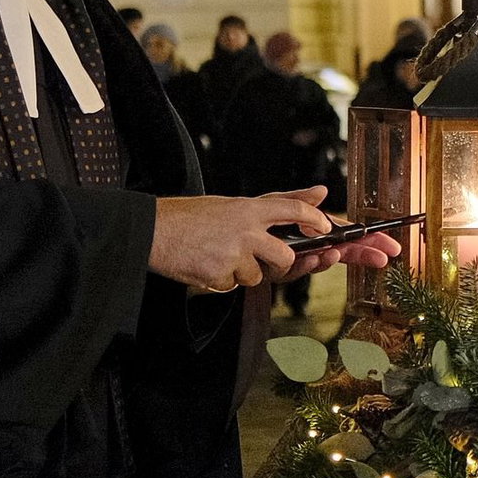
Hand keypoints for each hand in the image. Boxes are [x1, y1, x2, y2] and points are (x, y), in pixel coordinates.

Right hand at [149, 187, 343, 292]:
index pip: (294, 210)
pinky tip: (205, 264)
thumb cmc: (189, 217)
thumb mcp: (231, 204)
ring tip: (218, 255)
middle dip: (280, 264)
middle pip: (285, 256)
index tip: (326, 228)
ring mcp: (233, 255)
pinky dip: (221, 280)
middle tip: (262, 258)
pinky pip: (232, 286)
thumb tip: (320, 191)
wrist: (151, 231)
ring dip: (242, 272)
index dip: (315, 220)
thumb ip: (276, 203)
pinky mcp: (219, 276)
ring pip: (257, 276)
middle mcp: (245, 230)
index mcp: (248, 209)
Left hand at [256, 188, 400, 284]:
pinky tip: (315, 256)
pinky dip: (308, 263)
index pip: (347, 236)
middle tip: (382, 258)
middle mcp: (307, 248)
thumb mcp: (275, 204)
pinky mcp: (278, 271)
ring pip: (320, 262)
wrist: (219, 238)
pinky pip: (297, 270)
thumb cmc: (245, 220)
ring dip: (332, 258)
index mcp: (313, 231)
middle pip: (342, 252)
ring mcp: (294, 261)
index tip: (389, 246)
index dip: (369, 241)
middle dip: (363, 254)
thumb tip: (322, 191)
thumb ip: (299, 200)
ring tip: (339, 252)